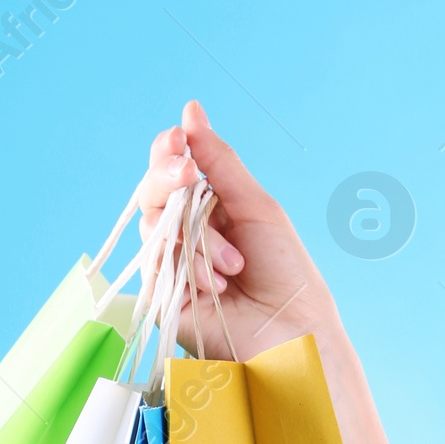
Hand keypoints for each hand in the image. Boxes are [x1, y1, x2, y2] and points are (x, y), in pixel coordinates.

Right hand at [139, 100, 336, 362]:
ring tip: (234, 265)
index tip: (177, 140)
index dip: (168, 152)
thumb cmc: (285, 273)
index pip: (173, 170)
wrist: (291, 332)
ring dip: (198, 239)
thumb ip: (220, 162)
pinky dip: (190, 266)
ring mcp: (172, 267)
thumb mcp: (256, 206)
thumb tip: (191, 110)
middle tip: (188, 175)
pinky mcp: (163, 298)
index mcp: (210, 208)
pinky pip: (157, 265)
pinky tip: (216, 285)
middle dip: (167, 179)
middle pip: (153, 193)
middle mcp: (186, 234)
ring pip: (155, 227)